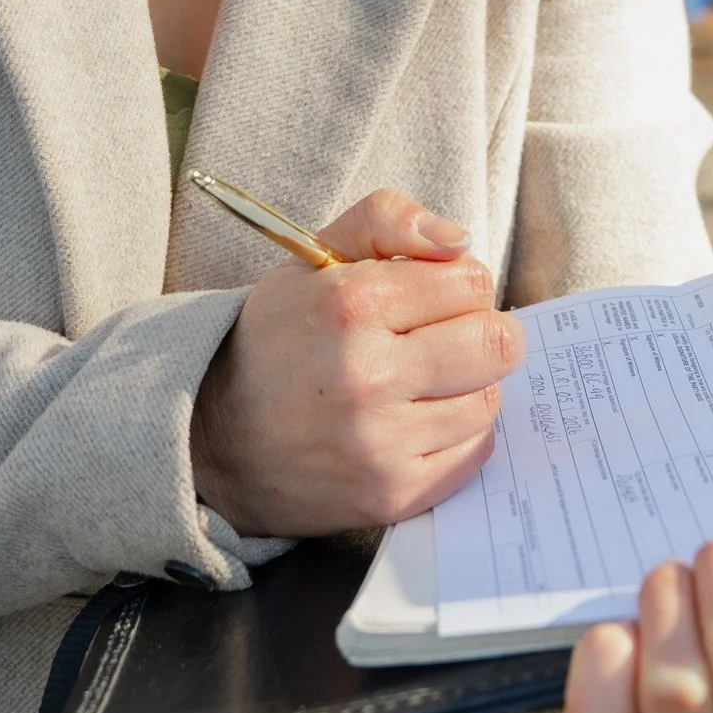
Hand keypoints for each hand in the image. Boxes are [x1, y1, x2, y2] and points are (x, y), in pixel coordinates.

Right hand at [191, 187, 522, 537]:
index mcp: (349, 303)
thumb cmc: (276, 338)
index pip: (470, 281)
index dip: (458, 284)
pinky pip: (474, 452)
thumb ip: (386, 220)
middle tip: (444, 337)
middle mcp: (366, 374)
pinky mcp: (392, 493)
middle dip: (479, 332)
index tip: (433, 297)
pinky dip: (457, 434)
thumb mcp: (312, 257)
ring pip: (489, 400)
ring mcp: (380, 441)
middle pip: (496, 343)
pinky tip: (417, 420)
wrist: (216, 438)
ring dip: (467, 387)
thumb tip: (460, 241)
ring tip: (420, 382)